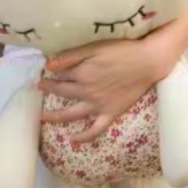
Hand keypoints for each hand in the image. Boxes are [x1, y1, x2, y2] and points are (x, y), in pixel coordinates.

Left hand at [38, 33, 177, 142]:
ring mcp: (98, 105)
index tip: (44, 70)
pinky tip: (73, 140)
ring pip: (71, 114)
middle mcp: (86, 91)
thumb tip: (49, 65)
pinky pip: (95, 130)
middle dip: (49, 89)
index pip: (61, 74)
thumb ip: (72, 56)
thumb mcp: (96, 46)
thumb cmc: (123, 50)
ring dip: (55, 116)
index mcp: (82, 73)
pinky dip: (84, 137)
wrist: (148, 62)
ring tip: (42, 117)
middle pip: (63, 92)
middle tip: (39, 87)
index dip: (52, 72)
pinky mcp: (110, 113)